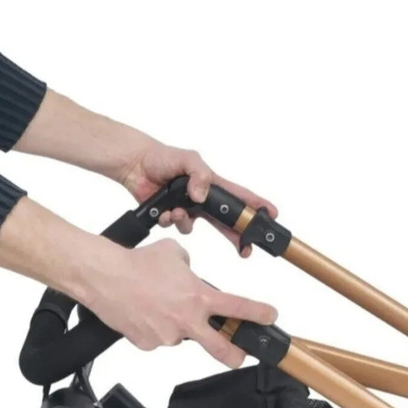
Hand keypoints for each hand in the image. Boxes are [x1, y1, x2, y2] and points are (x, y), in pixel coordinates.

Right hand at [82, 237, 277, 367]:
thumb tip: (191, 276)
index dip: (260, 314)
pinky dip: (154, 327)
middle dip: (235, 356)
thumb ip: (190, 269)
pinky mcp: (148, 344)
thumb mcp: (175, 255)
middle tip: (239, 356)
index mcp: (199, 297)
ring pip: (180, 336)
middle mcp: (187, 320)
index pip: (240, 308)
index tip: (270, 317)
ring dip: (175, 324)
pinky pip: (157, 338)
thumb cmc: (139, 263)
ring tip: (157, 304)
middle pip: (221, 349)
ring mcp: (167, 336)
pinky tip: (144, 312)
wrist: (105, 276)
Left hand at [119, 140, 277, 255]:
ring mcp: (189, 208)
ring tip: (176, 211)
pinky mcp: (173, 214)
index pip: (240, 197)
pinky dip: (170, 221)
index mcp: (213, 184)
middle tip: (245, 250)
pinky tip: (164, 211)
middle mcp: (204, 198)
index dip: (257, 207)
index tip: (271, 216)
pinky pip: (177, 227)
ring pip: (197, 227)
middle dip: (237, 237)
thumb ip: (199, 174)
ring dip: (187, 223)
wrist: (136, 165)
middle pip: (226, 222)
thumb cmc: (163, 157)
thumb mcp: (187, 158)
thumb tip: (202, 195)